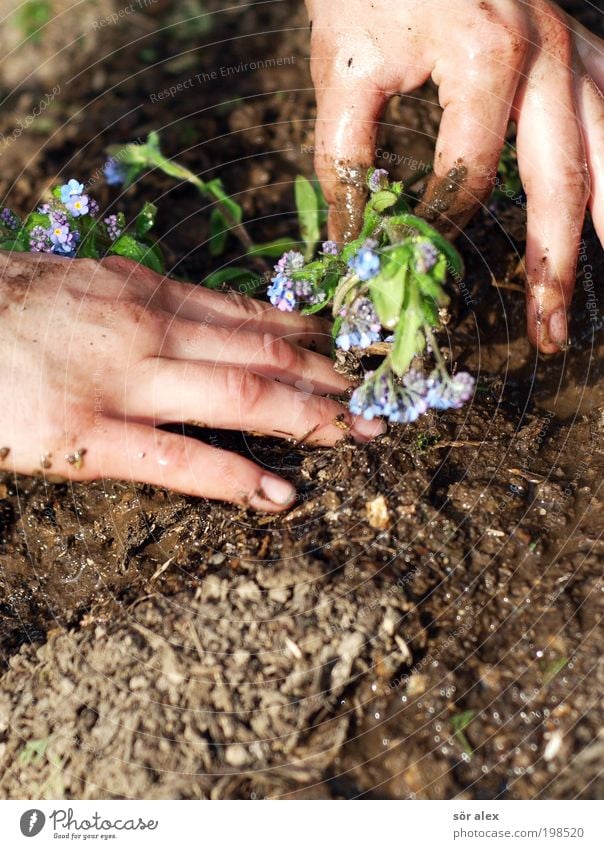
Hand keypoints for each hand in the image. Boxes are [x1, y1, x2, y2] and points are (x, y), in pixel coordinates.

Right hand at [0, 253, 382, 509]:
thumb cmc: (4, 307)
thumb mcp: (80, 282)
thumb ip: (137, 296)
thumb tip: (187, 306)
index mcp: (144, 292)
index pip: (248, 313)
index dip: (307, 334)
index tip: (347, 348)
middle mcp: (149, 329)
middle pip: (261, 350)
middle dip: (328, 376)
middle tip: (380, 397)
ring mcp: (124, 382)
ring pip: (239, 394)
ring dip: (308, 416)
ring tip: (357, 435)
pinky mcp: (89, 437)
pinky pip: (179, 458)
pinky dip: (236, 476)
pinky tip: (280, 495)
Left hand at [306, 0, 602, 352]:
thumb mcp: (344, 66)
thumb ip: (345, 158)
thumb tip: (350, 241)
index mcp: (486, 58)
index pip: (468, 176)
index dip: (441, 231)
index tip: (418, 271)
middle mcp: (547, 55)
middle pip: (561, 181)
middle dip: (554, 266)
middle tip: (547, 334)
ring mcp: (572, 49)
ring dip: (603, 232)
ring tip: (588, 299)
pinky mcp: (578, 47)